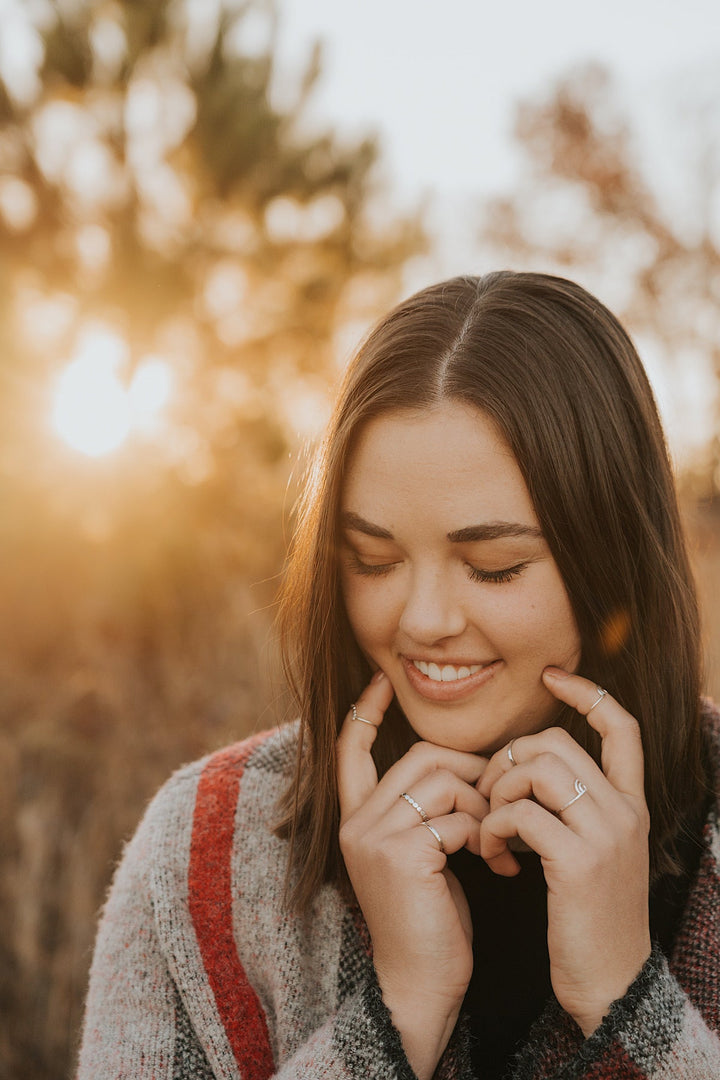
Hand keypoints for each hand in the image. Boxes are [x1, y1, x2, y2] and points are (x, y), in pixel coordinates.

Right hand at [337, 671, 488, 1079]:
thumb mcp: (420, 853)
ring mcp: (374, 837)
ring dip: (482, 805)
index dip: (364, 712)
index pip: (349, 749)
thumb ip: (424, 809)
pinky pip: (456, 816)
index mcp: (356, 819)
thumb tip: (458, 763)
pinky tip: (497, 865)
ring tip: (495, 843)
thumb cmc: (431, 919)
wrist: (420, 985)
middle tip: (495, 807)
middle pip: (421, 754)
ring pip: (442, 779)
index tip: (380, 681)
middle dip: (469, 770)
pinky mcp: (400, 855)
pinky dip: (485, 834)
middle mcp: (356, 822)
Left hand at [478, 668, 650, 1037]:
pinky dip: (493, 826)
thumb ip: (571, 809)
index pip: (622, 727)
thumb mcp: (592, 853)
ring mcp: (604, 836)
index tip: (553, 677)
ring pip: (537, 767)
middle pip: (557, 742)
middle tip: (490, 796)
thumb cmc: (589, 918)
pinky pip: (520, 813)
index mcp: (631, 806)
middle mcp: (624, 812)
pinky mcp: (577, 863)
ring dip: (497, 790)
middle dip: (509, 757)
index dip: (587, 693)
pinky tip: (492, 854)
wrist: (611, 985)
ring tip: (489, 827)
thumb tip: (522, 768)